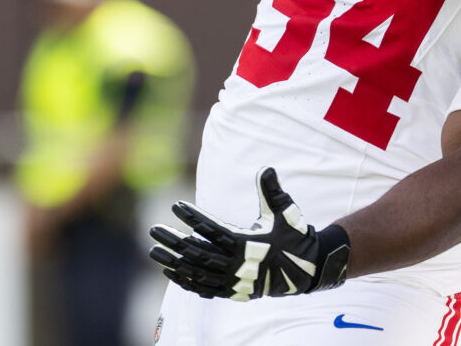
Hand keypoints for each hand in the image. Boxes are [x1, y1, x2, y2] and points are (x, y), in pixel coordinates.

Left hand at [148, 168, 349, 300]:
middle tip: (153, 229)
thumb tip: (266, 168)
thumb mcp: (286, 212)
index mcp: (247, 243)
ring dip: (173, 262)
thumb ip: (273, 191)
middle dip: (173, 240)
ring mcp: (233, 281)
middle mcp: (237, 265)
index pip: (212, 228)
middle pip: (197, 252)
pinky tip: (170, 271)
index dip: (192, 216)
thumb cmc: (294, 236)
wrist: (307, 269)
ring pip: (195, 272)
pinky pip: (202, 288)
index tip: (175, 205)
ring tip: (154, 250)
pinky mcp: (233, 292)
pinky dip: (185, 281)